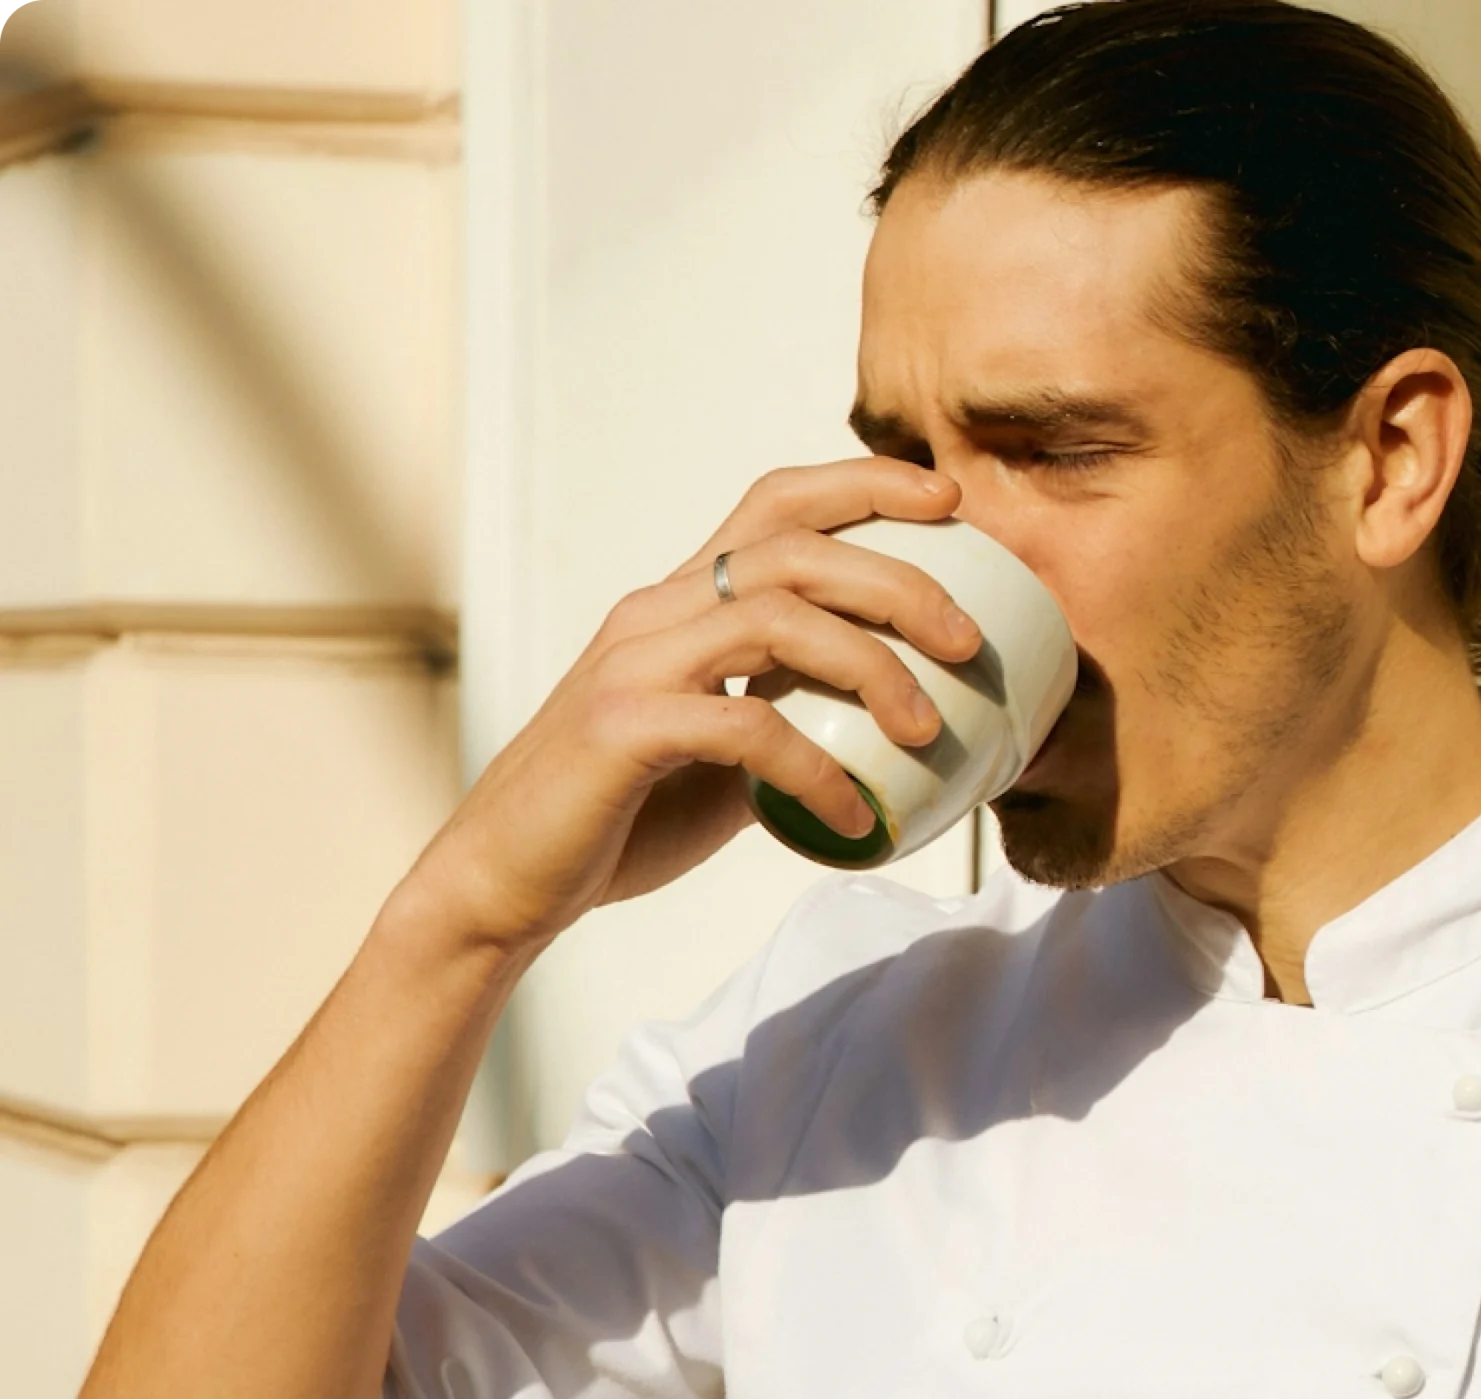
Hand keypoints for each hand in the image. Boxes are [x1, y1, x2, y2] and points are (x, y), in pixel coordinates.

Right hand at [392, 458, 983, 952]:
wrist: (502, 886)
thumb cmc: (617, 820)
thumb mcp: (724, 758)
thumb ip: (791, 722)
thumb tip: (893, 733)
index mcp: (679, 603)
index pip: (776, 502)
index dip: (865, 482)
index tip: (949, 501)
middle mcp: (654, 613)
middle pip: (795, 549)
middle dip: (898, 579)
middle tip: (969, 640)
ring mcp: (633, 664)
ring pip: (777, 616)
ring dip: (873, 667)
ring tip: (931, 730)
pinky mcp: (622, 728)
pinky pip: (747, 725)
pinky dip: (819, 770)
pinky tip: (858, 819)